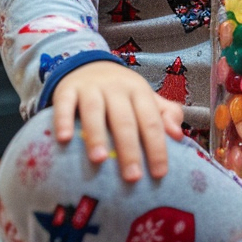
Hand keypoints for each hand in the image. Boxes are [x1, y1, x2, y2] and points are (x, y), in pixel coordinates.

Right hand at [50, 60, 185, 181]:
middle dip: (129, 149)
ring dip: (96, 135)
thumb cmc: (123, 93)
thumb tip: (178, 135)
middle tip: (132, 177)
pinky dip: (63, 120)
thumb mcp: (147, 98)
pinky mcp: (67, 89)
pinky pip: (64, 104)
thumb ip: (166, 115)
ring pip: (94, 111)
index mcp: (140, 92)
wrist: (89, 65)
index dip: (157, 147)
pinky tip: (64, 139)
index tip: (159, 173)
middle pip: (125, 119)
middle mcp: (117, 88)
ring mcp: (91, 88)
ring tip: (100, 160)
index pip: (151, 121)